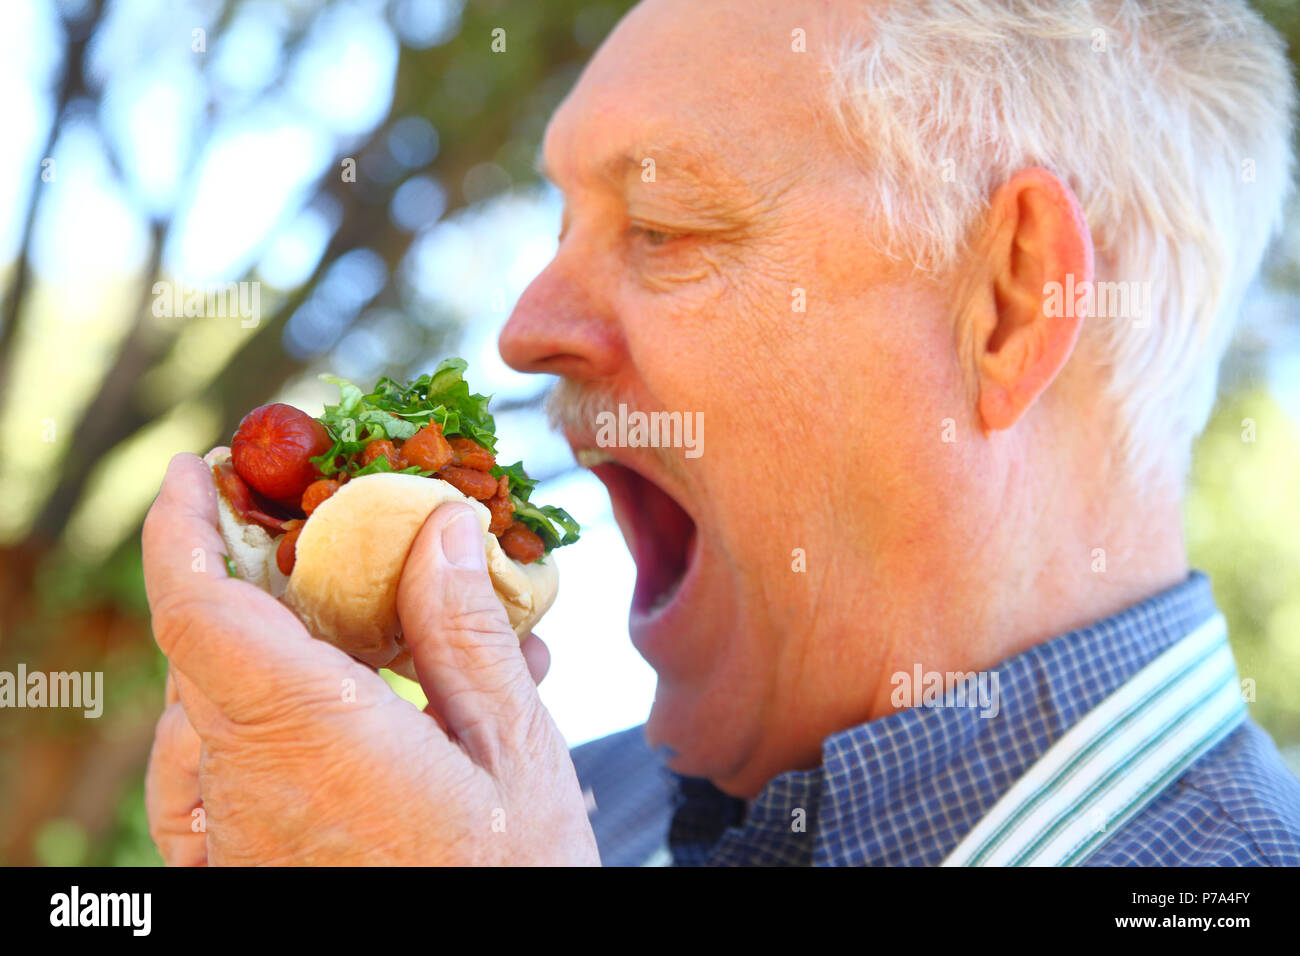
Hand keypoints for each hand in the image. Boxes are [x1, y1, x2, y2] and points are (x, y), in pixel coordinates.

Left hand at [142, 452, 597, 864]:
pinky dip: (237, 719)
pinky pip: (202, 780)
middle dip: (238, 569)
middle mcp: (245, 789)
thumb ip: (463, 632)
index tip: (196, 467)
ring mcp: (235, 838)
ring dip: (249, 643)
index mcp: (311, 738)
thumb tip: (439, 525)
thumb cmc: (512, 886)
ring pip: (203, 710)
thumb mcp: (516, 754)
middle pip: (203, 646)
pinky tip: (299, 710)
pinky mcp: (243, 871)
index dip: (182, 524)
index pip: (200, 607)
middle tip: (305, 527)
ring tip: (332, 617)